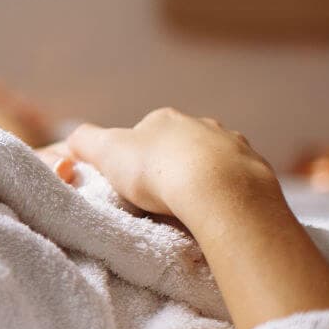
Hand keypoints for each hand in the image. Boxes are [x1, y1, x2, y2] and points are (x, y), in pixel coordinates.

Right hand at [54, 108, 277, 219]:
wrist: (218, 189)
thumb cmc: (157, 169)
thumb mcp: (106, 151)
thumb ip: (85, 141)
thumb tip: (73, 138)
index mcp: (164, 118)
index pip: (144, 133)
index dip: (134, 157)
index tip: (130, 181)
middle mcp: (202, 125)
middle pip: (180, 145)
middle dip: (171, 167)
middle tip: (158, 198)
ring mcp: (233, 146)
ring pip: (211, 161)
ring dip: (201, 178)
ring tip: (188, 208)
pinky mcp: (255, 170)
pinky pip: (235, 181)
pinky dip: (225, 192)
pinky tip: (215, 210)